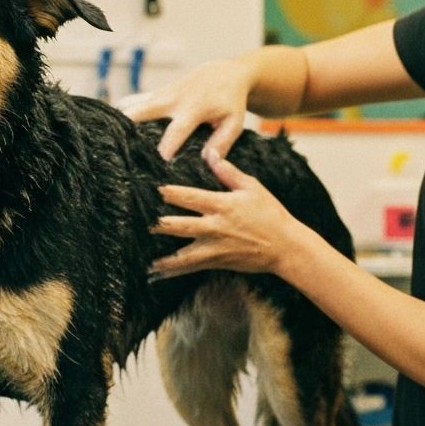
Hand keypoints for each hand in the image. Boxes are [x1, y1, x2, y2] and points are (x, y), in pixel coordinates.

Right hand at [116, 58, 251, 160]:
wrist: (222, 73)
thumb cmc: (229, 103)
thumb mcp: (234, 122)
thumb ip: (222, 142)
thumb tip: (208, 162)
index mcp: (194, 108)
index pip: (177, 129)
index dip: (166, 146)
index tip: (156, 163)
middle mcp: (172, 99)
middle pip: (142, 111)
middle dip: (128, 128)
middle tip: (114, 150)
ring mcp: (160, 94)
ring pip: (131, 105)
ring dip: (117, 121)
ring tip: (102, 142)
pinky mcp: (153, 94)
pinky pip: (130, 102)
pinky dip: (119, 114)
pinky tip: (107, 131)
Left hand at [149, 148, 304, 278]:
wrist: (286, 247)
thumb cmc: (270, 214)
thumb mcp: (252, 187)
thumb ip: (228, 172)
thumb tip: (211, 152)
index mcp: (222, 205)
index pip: (190, 197)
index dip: (169, 193)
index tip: (151, 188)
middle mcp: (216, 227)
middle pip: (181, 226)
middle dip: (159, 225)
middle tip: (138, 222)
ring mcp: (216, 247)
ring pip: (184, 253)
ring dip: (163, 256)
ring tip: (144, 257)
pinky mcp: (218, 262)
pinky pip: (192, 267)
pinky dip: (174, 270)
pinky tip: (158, 272)